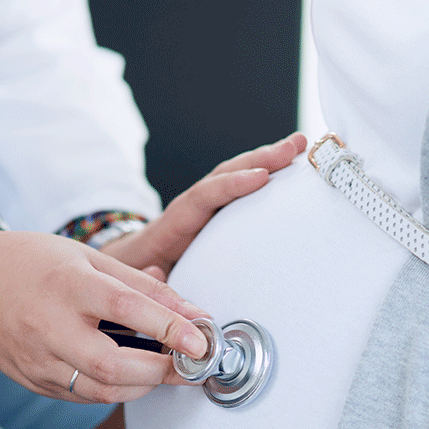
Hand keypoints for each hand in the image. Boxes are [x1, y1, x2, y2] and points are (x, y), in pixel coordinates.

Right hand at [0, 218, 209, 402]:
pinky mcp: (35, 383)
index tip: (203, 339)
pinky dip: (116, 388)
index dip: (171, 328)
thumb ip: (142, 286)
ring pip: (102, 391)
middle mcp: (49, 327)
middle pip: (114, 366)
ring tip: (165, 367)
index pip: (127, 309)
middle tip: (190, 363)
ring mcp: (38, 361)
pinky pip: (86, 396)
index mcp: (66, 285)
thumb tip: (193, 312)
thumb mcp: (87, 257)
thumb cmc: (29, 264)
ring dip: (144, 384)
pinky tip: (130, 371)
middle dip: (162, 371)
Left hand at [102, 132, 308, 275]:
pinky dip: (263, 175)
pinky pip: (238, 190)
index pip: (203, 197)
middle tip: (294, 148)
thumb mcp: (139, 282)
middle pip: (223, 175)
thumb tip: (157, 272)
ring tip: (299, 146)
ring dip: (267, 160)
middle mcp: (189, 208)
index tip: (262, 178)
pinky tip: (289, 167)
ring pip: (233, 177)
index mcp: (172, 226)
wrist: (129, 268)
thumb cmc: (137, 277)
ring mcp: (202, 209)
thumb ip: (148, 278)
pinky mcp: (213, 215)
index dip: (231, 186)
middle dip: (259, 158)